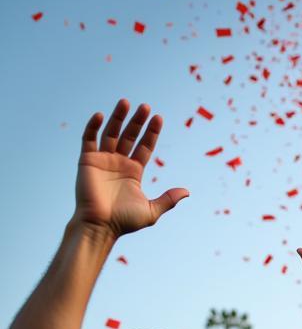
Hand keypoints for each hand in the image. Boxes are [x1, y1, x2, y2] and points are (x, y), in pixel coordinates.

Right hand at [75, 99, 187, 236]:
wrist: (101, 226)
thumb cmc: (125, 221)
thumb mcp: (151, 210)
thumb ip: (168, 199)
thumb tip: (187, 192)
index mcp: (133, 172)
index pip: (144, 147)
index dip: (151, 133)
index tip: (159, 118)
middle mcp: (118, 163)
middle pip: (129, 136)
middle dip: (137, 121)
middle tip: (145, 106)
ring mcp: (102, 160)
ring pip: (111, 133)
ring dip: (118, 117)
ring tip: (126, 102)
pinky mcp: (87, 161)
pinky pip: (89, 139)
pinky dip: (92, 126)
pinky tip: (100, 115)